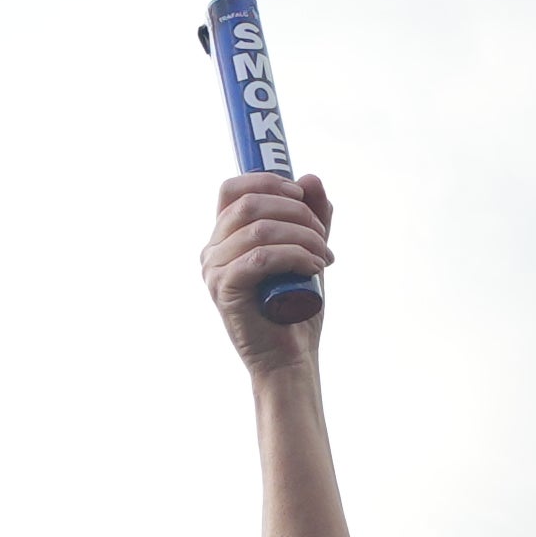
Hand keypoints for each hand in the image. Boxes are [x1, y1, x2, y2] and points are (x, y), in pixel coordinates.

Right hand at [199, 172, 332, 374]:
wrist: (289, 358)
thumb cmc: (295, 307)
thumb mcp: (307, 252)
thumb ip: (309, 218)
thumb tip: (310, 179)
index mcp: (225, 237)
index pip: (232, 189)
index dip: (266, 181)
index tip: (300, 194)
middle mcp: (212, 250)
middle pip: (249, 204)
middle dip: (295, 212)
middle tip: (322, 235)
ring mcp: (214, 270)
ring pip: (259, 229)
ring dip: (302, 236)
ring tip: (323, 256)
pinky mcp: (224, 290)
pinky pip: (260, 258)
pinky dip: (294, 255)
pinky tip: (314, 266)